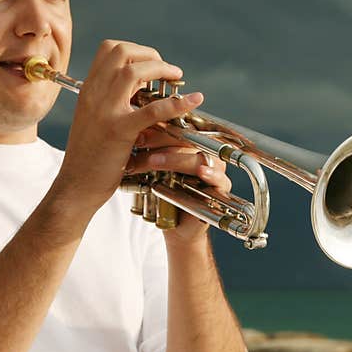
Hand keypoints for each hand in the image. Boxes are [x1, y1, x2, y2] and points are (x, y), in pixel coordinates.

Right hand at [50, 40, 204, 217]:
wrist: (75, 186)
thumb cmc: (87, 158)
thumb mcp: (92, 120)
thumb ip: (108, 102)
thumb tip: (136, 90)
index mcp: (87, 90)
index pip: (109, 49)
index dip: (135, 50)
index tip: (150, 64)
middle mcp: (93, 94)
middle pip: (122, 51)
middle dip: (150, 55)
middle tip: (167, 71)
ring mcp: (105, 111)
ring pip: (135, 71)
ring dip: (162, 69)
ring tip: (176, 79)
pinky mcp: (119, 131)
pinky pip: (152, 110)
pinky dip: (176, 103)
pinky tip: (193, 101)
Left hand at [125, 124, 231, 246]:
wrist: (174, 225)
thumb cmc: (163, 194)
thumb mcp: (152, 170)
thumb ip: (147, 151)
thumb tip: (129, 131)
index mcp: (191, 143)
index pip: (176, 126)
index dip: (156, 126)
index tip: (135, 128)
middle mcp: (205, 152)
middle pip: (187, 138)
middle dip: (162, 140)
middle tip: (140, 141)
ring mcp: (215, 168)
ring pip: (199, 156)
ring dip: (176, 158)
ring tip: (153, 161)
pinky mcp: (221, 188)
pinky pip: (219, 178)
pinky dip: (210, 174)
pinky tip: (199, 171)